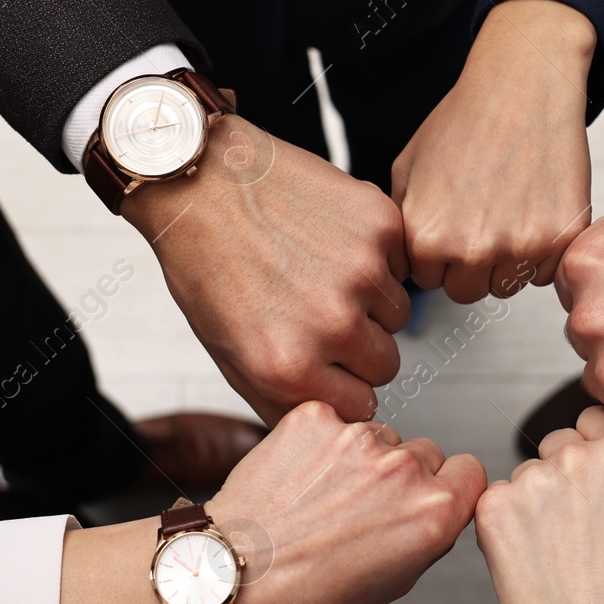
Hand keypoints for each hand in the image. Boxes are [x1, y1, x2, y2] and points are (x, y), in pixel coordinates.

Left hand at [60, 401, 486, 603]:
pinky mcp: (314, 418)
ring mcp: (356, 438)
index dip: (450, 489)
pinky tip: (299, 479)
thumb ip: (427, 538)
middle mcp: (400, 469)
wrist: (228, 577)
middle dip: (403, 477)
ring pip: (379, 435)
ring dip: (360, 459)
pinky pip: (334, 422)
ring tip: (321, 500)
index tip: (431, 499)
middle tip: (362, 509)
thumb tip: (440, 511)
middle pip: (426, 452)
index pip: (471, 472)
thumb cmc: (299, 596)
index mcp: (431, 513)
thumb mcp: (390, 587)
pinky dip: (320, 443)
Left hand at [122, 116, 408, 424]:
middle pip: (385, 365)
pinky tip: (332, 241)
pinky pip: (401, 264)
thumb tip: (333, 422)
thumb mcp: (228, 354)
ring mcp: (361, 272)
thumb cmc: (208, 263)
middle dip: (359, 346)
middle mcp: (330, 324)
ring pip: (398, 315)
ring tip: (321, 272)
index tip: (326, 362)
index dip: (343, 383)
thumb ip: (283, 399)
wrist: (202, 181)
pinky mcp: (379, 227)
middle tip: (317, 309)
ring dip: (371, 300)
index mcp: (289, 366)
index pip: (360, 407)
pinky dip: (378, 257)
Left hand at [392, 0, 594, 303]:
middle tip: (481, 219)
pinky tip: (533, 210)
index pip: (426, 279)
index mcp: (426, 236)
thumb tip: (396, 263)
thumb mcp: (407, 167)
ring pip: (507, 286)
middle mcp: (471, 249)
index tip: (451, 223)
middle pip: (466, 291)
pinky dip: (542, 251)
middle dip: (470, 264)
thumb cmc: (464, 119)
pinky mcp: (560, 239)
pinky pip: (545, 273)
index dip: (437, 253)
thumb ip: (401, 221)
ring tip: (507, 212)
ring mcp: (519, 247)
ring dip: (506, 261)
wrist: (522, 85)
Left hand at [474, 407, 603, 603]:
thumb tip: (596, 458)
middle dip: (560, 471)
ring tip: (553, 550)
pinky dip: (506, 522)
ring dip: (533, 500)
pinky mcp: (494, 504)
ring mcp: (531, 478)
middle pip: (556, 442)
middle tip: (571, 523)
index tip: (592, 472)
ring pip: (526, 473)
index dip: (593, 447)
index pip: (595, 419)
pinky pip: (498, 499)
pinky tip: (527, 557)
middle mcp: (576, 456)